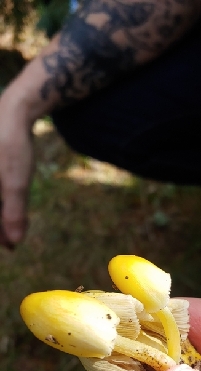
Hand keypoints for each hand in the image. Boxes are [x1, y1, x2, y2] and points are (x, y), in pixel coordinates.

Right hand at [0, 86, 34, 245]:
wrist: (14, 111)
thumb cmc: (11, 145)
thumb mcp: (15, 183)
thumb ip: (13, 213)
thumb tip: (13, 243)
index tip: (10, 246)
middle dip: (0, 227)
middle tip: (12, 243)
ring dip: (2, 218)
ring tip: (16, 230)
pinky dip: (3, 204)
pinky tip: (14, 212)